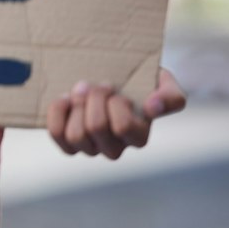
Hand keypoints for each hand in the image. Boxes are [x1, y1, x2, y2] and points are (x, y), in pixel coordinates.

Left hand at [47, 67, 186, 158]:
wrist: (115, 79)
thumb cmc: (143, 82)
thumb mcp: (166, 84)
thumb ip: (171, 97)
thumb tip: (153, 108)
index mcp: (138, 137)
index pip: (124, 127)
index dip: (115, 104)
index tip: (115, 88)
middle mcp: (115, 148)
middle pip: (96, 128)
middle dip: (93, 99)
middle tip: (96, 84)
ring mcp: (90, 147)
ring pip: (75, 136)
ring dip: (75, 106)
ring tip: (81, 90)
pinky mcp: (68, 142)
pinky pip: (57, 134)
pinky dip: (57, 113)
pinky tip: (65, 98)